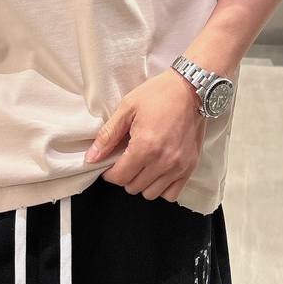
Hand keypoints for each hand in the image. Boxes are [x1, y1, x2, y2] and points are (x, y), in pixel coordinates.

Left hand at [84, 68, 206, 201]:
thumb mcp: (127, 108)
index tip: (110, 165)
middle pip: (134, 187)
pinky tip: (157, 171)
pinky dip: (162, 187)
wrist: (190, 89)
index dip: (109, 173)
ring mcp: (179, 166)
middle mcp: (163, 161)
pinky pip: (172, 194)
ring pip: (151, 193)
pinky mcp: (190, 167)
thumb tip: (92, 157)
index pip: (120, 177)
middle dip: (125, 176)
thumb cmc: (158, 95)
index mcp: (145, 146)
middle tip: (127, 160)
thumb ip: (108, 135)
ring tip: (142, 165)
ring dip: (142, 183)